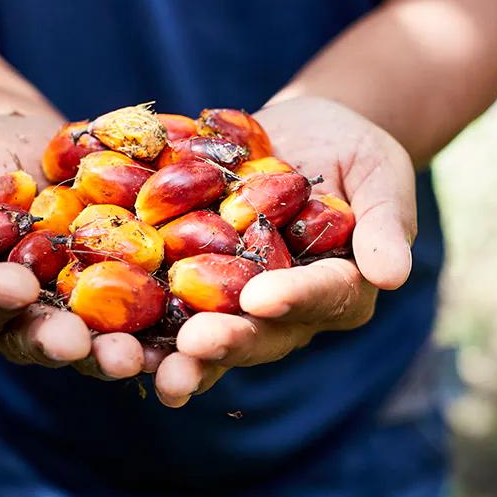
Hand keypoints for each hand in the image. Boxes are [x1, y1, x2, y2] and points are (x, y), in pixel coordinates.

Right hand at [0, 114, 150, 378]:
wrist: (26, 146)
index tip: (12, 286)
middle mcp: (28, 321)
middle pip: (41, 338)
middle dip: (60, 342)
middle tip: (80, 344)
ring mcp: (80, 312)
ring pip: (97, 339)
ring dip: (116, 349)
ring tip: (137, 354)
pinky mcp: (127, 293)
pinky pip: (147, 311)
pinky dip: (165, 321)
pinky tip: (187, 324)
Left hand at [153, 97, 417, 406]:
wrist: (302, 133)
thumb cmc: (354, 151)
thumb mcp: (379, 173)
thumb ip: (385, 221)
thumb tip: (394, 275)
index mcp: (338, 290)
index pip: (323, 299)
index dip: (295, 300)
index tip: (264, 296)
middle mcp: (284, 309)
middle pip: (259, 332)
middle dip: (226, 341)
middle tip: (194, 346)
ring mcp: (236, 300)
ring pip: (208, 333)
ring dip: (175, 352)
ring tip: (142, 362)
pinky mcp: (194, 280)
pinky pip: (165, 302)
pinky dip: (137, 315)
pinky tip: (102, 324)